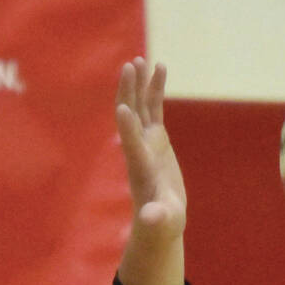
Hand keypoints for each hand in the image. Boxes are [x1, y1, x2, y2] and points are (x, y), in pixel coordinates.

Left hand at [114, 57, 185, 240]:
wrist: (158, 221)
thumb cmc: (161, 224)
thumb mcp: (162, 223)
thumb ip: (157, 218)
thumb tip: (152, 219)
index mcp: (141, 167)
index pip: (132, 145)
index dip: (127, 127)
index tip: (122, 107)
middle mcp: (140, 149)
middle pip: (132, 115)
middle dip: (130, 92)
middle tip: (129, 66)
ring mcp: (147, 141)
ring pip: (141, 106)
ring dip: (140, 84)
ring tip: (141, 60)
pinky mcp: (156, 138)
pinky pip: (154, 107)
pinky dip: (155, 88)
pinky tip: (160, 67)